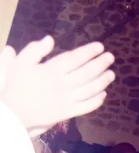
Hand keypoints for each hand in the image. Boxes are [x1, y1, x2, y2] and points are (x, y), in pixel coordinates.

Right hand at [0, 37, 114, 136]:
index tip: (100, 46)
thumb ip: (34, 50)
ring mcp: (67, 100)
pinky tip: (103, 93)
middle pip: (86, 73)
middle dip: (100, 64)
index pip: (73, 59)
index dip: (88, 52)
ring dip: (103, 81)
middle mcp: (62, 85)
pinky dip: (97, 100)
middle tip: (111, 57)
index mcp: (50, 71)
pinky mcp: (68, 113)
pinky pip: (87, 107)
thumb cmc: (17, 85)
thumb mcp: (19, 63)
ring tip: (112, 73)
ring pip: (90, 90)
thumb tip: (50, 39)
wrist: (13, 113)